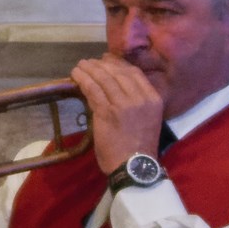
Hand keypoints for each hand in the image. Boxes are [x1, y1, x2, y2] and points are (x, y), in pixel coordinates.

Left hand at [70, 55, 164, 175]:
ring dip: (89, 69)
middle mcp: (140, 98)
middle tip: (90, 62)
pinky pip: (93, 90)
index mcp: (153, 99)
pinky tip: (75, 75)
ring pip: (104, 78)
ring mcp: (124, 104)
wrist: (133, 167)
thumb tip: (117, 88)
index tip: (107, 60)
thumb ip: (137, 102)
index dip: (119, 64)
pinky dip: (83, 80)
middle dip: (102, 64)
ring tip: (80, 66)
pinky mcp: (107, 112)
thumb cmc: (138, 148)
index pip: (135, 73)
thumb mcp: (147, 120)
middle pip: (118, 73)